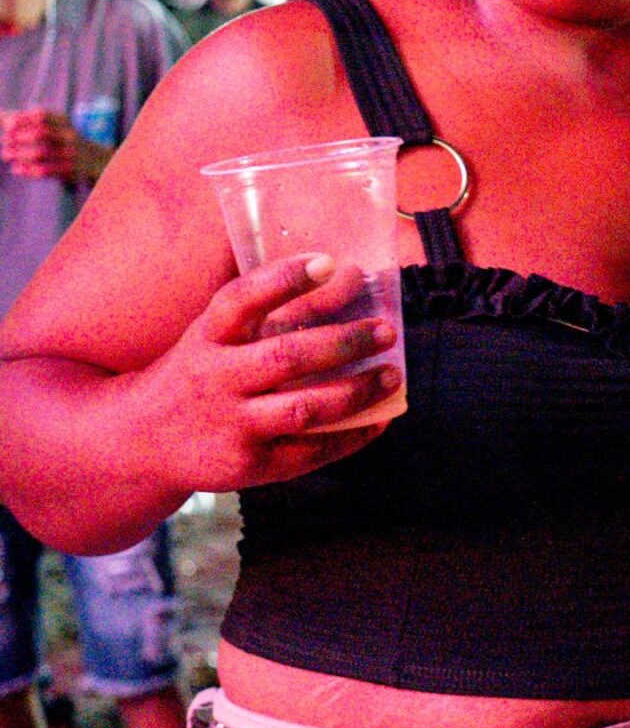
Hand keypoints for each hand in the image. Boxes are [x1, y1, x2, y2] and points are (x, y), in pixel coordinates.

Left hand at [0, 108, 105, 184]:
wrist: (97, 160)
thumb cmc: (64, 140)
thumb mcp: (52, 126)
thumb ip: (27, 120)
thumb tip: (1, 116)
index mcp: (63, 121)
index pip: (41, 116)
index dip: (22, 119)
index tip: (7, 126)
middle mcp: (68, 136)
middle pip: (41, 133)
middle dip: (19, 138)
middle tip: (4, 142)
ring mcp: (70, 154)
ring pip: (41, 153)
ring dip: (20, 154)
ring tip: (6, 155)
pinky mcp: (69, 170)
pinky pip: (46, 170)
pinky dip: (28, 170)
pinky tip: (16, 169)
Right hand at [134, 253, 403, 494]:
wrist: (140, 441)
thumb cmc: (196, 376)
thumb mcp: (211, 338)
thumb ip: (262, 315)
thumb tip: (341, 277)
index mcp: (206, 338)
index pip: (241, 300)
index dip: (283, 279)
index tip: (328, 261)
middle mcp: (215, 379)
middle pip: (285, 357)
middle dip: (343, 343)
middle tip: (386, 330)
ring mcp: (230, 425)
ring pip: (303, 409)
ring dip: (355, 392)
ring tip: (391, 375)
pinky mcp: (247, 465)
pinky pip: (308, 452)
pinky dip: (350, 437)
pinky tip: (379, 420)